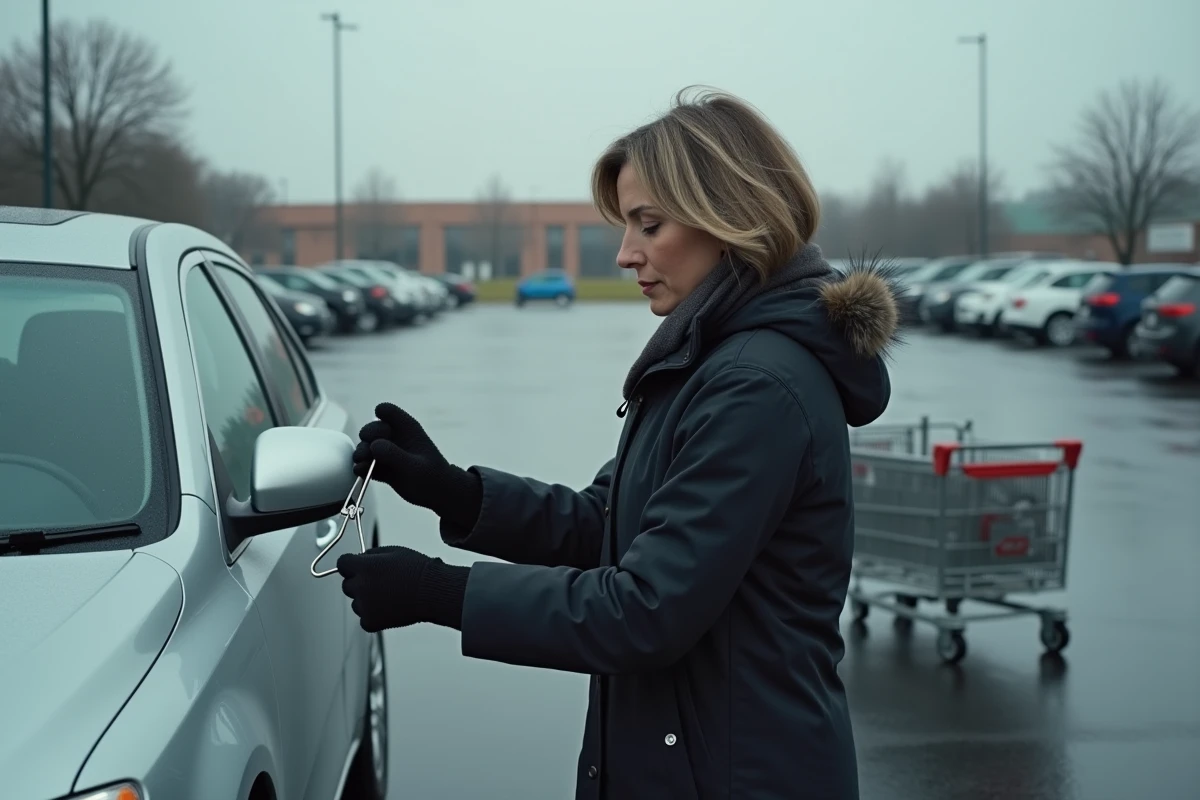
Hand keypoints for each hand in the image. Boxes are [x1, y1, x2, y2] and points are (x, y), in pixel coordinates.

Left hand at [337, 545, 469, 631]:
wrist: (433, 592)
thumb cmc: (419, 571)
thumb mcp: (395, 551)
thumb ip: (372, 554)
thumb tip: (361, 558)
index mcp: (365, 566)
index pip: (342, 563)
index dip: (351, 564)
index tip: (356, 567)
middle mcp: (360, 586)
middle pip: (347, 584)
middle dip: (358, 582)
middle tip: (379, 583)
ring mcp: (364, 606)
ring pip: (355, 602)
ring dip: (365, 600)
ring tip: (389, 596)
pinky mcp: (370, 622)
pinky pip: (364, 618)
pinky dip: (373, 615)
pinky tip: (389, 608)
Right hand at [353, 402, 481, 525]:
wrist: (438, 495)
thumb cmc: (432, 477)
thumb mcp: (414, 466)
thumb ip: (394, 455)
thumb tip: (374, 445)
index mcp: (407, 428)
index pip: (387, 411)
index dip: (380, 417)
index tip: (383, 432)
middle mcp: (395, 438)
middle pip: (371, 429)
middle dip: (367, 438)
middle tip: (369, 452)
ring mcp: (388, 453)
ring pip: (366, 447)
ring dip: (361, 454)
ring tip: (363, 463)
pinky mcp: (382, 468)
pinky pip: (366, 465)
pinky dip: (362, 468)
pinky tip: (362, 472)